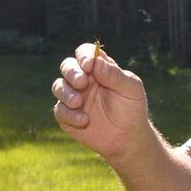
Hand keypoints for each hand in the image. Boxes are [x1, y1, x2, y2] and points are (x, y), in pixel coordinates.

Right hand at [51, 42, 149, 158]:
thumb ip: (114, 74)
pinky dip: (68, 114)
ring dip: (66, 93)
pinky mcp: (67, 116)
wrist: (128, 138)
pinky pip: (59, 110)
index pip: (85, 53)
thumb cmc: (132, 109)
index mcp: (99, 69)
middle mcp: (84, 80)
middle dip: (71, 72)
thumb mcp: (131, 89)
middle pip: (67, 66)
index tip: (88, 66)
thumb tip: (96, 61)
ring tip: (79, 102)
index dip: (84, 55)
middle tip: (82, 83)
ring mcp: (74, 97)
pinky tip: (84, 121)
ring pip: (58, 86)